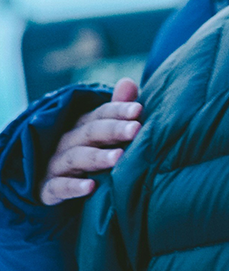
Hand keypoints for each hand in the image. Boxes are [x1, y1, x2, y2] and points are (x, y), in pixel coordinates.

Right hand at [40, 78, 142, 205]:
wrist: (56, 187)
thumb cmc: (90, 153)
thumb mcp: (104, 133)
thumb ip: (117, 110)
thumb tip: (129, 82)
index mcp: (83, 126)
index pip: (101, 114)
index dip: (119, 110)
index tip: (139, 110)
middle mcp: (67, 141)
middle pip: (90, 132)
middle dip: (113, 130)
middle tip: (136, 130)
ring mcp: (56, 164)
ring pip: (76, 157)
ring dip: (96, 157)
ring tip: (118, 157)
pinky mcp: (47, 189)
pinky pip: (58, 187)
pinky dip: (72, 187)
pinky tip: (90, 187)